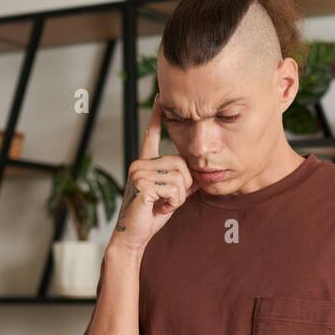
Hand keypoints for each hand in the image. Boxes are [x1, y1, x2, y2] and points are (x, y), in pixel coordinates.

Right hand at [113, 94, 196, 249]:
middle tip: (168, 200)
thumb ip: (184, 182)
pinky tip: (159, 208)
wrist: (134, 235)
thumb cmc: (152, 215)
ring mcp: (139, 172)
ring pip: (180, 177)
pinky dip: (173, 203)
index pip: (151, 136)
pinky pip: (175, 189)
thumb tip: (200, 173)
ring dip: (178, 197)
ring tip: (163, 204)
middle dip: (183, 187)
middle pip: (181, 164)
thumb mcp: (172, 195)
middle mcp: (140, 164)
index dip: (156, 118)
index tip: (160, 99)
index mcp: (145, 164)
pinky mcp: (143, 185)